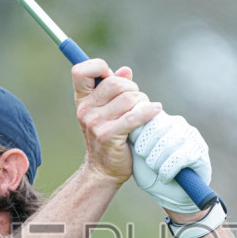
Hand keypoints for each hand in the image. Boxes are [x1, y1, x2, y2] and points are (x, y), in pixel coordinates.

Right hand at [71, 59, 161, 183]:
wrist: (104, 169)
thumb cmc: (109, 137)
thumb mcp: (107, 111)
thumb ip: (115, 89)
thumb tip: (125, 71)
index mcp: (82, 100)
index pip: (81, 71)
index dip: (99, 67)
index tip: (112, 77)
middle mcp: (85, 110)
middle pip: (115, 83)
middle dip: (133, 89)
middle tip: (138, 101)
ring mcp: (95, 123)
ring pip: (128, 99)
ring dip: (142, 102)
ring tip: (145, 110)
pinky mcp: (108, 135)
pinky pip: (133, 116)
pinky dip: (148, 111)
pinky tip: (156, 110)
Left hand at [130, 112, 211, 213]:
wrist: (170, 195)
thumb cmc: (152, 174)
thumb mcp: (137, 155)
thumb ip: (133, 138)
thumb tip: (129, 123)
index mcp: (162, 121)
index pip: (148, 117)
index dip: (140, 135)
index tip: (138, 152)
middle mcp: (179, 125)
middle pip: (157, 127)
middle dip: (147, 149)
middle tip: (147, 163)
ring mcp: (192, 137)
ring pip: (168, 143)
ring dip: (157, 162)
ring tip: (156, 171)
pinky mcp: (200, 152)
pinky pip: (180, 157)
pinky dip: (168, 170)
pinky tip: (165, 178)